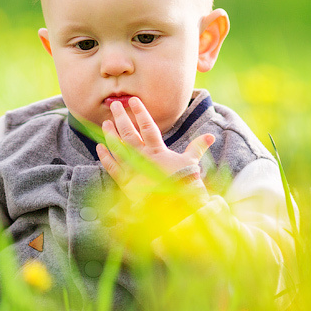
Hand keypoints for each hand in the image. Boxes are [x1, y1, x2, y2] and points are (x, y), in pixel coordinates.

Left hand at [97, 97, 213, 204]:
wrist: (176, 210)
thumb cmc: (184, 185)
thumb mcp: (191, 164)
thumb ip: (197, 148)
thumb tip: (210, 136)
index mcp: (159, 152)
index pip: (148, 127)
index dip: (140, 113)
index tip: (133, 100)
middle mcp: (144, 158)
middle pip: (129, 134)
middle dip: (121, 118)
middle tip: (114, 105)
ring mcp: (133, 170)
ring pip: (117, 148)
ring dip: (110, 134)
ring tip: (106, 122)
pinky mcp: (126, 183)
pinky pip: (112, 167)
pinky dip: (105, 157)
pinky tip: (99, 147)